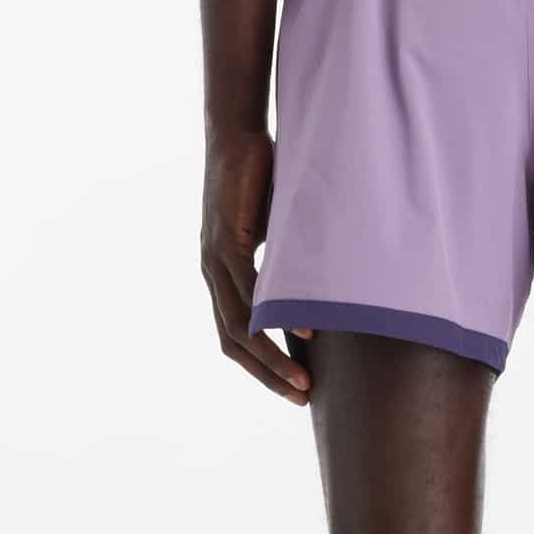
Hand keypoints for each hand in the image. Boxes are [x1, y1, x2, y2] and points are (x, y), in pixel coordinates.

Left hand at [200, 130, 310, 403]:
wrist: (236, 135)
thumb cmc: (261, 181)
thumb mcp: (278, 234)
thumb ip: (288, 265)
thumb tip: (322, 290)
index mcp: (222, 277)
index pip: (236, 337)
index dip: (262, 368)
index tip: (295, 389)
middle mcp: (212, 274)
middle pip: (234, 342)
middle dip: (268, 375)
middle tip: (301, 398)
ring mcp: (215, 259)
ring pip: (239, 324)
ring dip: (270, 357)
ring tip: (301, 381)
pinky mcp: (225, 239)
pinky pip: (250, 287)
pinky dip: (275, 313)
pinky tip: (301, 332)